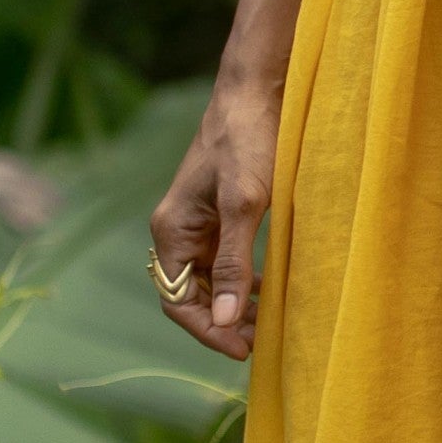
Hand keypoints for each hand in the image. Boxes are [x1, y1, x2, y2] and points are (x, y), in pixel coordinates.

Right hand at [148, 71, 281, 358]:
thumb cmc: (248, 142)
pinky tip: (270, 291)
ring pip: (210, 282)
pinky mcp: (218, 215)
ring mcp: (197, 224)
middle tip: (263, 341)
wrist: (255, 93)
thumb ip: (236, 264)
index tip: (244, 349)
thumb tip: (228, 319)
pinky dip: (243, 283)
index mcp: (171, 230)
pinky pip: (224, 263)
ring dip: (235, 306)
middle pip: (191, 296)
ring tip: (269, 324)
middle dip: (223, 322)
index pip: (177, 301)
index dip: (208, 330)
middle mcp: (177, 231)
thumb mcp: (245, 205)